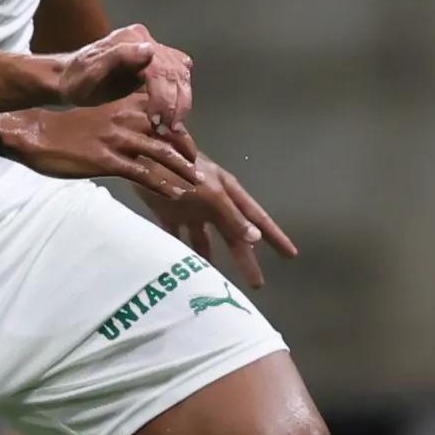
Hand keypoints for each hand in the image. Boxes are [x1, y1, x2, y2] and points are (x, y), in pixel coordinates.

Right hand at [12, 100, 209, 194]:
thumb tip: (140, 136)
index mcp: (123, 106)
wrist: (37, 134)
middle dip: (187, 151)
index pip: (163, 116)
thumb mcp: (99, 116)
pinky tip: (175, 194)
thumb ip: (121, 122)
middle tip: (198, 167)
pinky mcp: (107, 160)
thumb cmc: (65, 129)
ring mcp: (117, 140)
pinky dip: (163, 185)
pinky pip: (143, 174)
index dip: (180, 132)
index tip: (188, 147)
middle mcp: (125, 119)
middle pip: (169, 133)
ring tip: (196, 183)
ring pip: (162, 154)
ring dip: (183, 170)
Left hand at [51, 23, 192, 127]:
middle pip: (175, 71)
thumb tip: (149, 50)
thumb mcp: (90, 71)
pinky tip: (173, 117)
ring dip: (181, 103)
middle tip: (168, 130)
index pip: (159, 68)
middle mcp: (146, 39)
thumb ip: (117, 58)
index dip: (163, 97)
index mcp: (132, 38)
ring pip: (181, 75)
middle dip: (175, 103)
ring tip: (171, 128)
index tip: (158, 122)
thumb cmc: (75, 79)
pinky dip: (180, 98)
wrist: (68, 79)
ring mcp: (153, 50)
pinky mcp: (156, 63)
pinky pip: (178, 78)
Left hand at [140, 126, 297, 288]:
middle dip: (246, 257)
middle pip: (233, 235)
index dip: (274, 236)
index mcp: (227, 193)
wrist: (143, 151)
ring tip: (214, 281)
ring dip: (210, 258)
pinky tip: (183, 268)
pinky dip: (180, 251)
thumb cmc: (180, 167)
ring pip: (205, 239)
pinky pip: (177, 237)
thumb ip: (231, 215)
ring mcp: (190, 208)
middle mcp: (212, 203)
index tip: (291, 253)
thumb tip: (256, 238)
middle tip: (257, 283)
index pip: (257, 218)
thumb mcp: (210, 192)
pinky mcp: (166, 213)